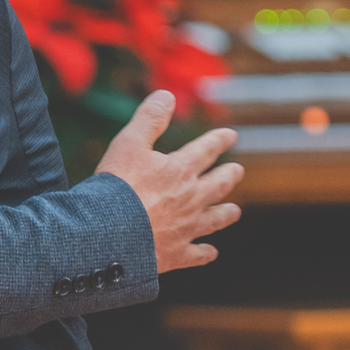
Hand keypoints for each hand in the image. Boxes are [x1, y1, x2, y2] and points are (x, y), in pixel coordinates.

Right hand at [95, 90, 243, 271]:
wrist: (110, 234)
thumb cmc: (117, 187)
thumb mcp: (128, 143)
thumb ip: (149, 118)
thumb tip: (167, 95)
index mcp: (180, 170)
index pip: (206, 150)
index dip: (218, 140)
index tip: (230, 134)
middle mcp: (191, 198)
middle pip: (218, 185)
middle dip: (229, 175)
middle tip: (238, 171)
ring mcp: (186, 228)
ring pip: (214, 219)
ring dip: (225, 213)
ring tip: (235, 211)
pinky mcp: (177, 254)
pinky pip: (197, 255)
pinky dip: (206, 253)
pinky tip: (211, 253)